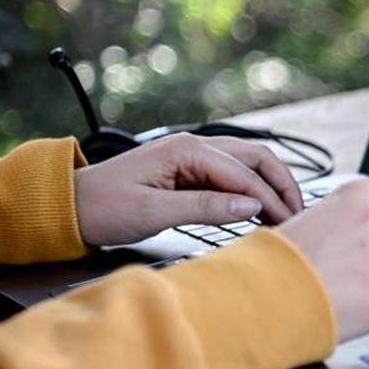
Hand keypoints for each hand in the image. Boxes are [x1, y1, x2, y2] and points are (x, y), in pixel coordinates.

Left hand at [74, 134, 303, 245]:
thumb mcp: (154, 212)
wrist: (69, 205)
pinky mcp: (188, 169)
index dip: (270, 199)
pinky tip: (261, 207)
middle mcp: (193, 145)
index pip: (243, 174)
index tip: (289, 223)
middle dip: (281, 184)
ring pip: (246, 163)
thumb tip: (249, 207)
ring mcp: (192, 155)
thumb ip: (205, 207)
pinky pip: (231, 173)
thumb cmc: (103, 207)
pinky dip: (251, 188)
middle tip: (299, 214)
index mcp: (185, 150)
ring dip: (269, 184)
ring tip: (287, 211)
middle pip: (254, 158)